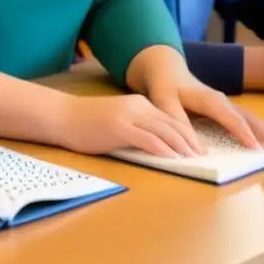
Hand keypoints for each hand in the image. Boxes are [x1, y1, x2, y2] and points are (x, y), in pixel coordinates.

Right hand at [58, 93, 205, 156]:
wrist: (60, 117)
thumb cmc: (84, 122)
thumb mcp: (116, 120)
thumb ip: (136, 126)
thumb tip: (156, 144)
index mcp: (137, 103)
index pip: (170, 118)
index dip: (188, 133)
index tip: (198, 147)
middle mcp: (136, 106)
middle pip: (173, 125)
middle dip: (191, 141)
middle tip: (203, 156)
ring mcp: (128, 116)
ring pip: (165, 132)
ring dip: (182, 147)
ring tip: (194, 159)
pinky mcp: (120, 128)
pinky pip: (149, 140)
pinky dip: (164, 150)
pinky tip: (174, 159)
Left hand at [126, 45, 263, 153]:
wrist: (166, 70)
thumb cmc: (164, 86)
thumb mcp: (164, 103)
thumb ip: (178, 122)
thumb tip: (194, 147)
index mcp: (209, 100)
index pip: (230, 118)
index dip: (242, 132)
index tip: (254, 147)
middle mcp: (221, 100)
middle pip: (245, 116)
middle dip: (259, 130)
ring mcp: (223, 103)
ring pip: (246, 115)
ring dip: (260, 128)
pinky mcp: (222, 107)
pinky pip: (241, 117)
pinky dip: (253, 126)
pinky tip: (260, 136)